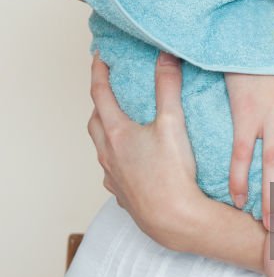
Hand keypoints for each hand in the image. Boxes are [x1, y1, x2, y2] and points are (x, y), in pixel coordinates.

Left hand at [87, 52, 201, 250]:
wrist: (175, 220)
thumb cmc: (173, 174)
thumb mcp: (173, 123)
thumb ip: (168, 87)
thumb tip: (166, 57)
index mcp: (117, 133)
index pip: (101, 94)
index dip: (99, 72)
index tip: (100, 57)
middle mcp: (109, 155)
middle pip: (95, 122)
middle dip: (100, 104)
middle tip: (109, 91)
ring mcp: (113, 177)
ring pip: (101, 149)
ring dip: (106, 133)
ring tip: (121, 126)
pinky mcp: (123, 195)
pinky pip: (112, 173)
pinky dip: (117, 161)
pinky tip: (131, 163)